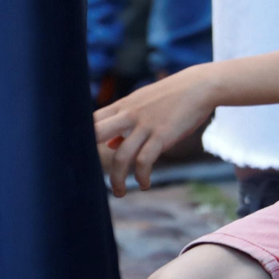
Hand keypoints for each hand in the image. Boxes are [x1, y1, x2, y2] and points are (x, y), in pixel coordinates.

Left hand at [93, 66, 216, 195]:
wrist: (199, 86)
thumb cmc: (171, 96)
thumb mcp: (143, 104)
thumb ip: (124, 123)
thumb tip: (110, 145)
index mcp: (122, 106)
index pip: (91, 120)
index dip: (80, 139)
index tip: (79, 158)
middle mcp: (129, 114)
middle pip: (96, 133)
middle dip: (88, 156)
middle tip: (89, 178)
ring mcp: (145, 125)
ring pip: (121, 156)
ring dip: (117, 179)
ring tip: (119, 192)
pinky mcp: (162, 135)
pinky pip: (145, 161)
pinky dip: (141, 176)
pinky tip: (144, 184)